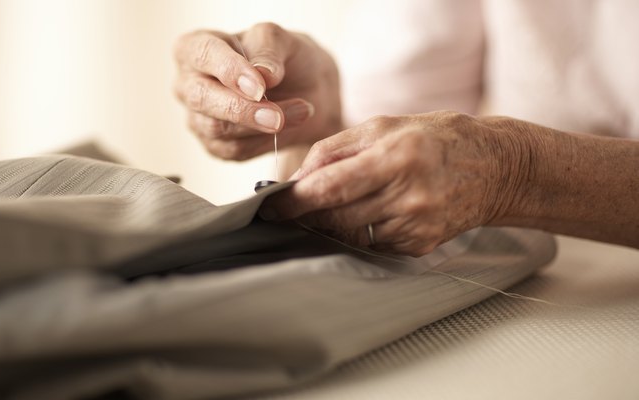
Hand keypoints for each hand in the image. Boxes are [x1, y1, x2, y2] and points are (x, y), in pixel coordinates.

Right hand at [174, 23, 341, 160]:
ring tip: (301, 112)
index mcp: (194, 47)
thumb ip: (268, 49)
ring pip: (217, 129)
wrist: (308, 90)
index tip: (260, 86)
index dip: (230, 70)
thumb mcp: (282, 40)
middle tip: (277, 116)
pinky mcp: (214, 144)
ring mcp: (198, 117)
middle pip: (201, 98)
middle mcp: (188, 84)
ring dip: (260, 126)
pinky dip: (265, 141)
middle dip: (241, 109)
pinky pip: (234, 149)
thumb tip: (263, 74)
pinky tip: (289, 126)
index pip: (203, 54)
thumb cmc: (285, 58)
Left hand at [261, 111, 524, 255]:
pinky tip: (368, 213)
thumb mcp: (384, 126)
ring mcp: (415, 225)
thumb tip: (297, 178)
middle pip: (336, 217)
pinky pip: (372, 244)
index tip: (271, 206)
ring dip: (331, 223)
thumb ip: (335, 149)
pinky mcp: (419, 245)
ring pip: (350, 235)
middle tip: (291, 207)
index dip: (295, 200)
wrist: (494, 168)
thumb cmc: (434, 139)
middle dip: (307, 214)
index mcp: (396, 158)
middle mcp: (408, 196)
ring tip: (332, 205)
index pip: (332, 187)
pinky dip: (358, 231)